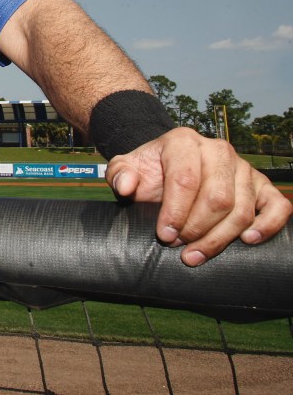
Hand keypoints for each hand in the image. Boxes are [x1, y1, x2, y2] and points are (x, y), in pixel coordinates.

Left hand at [106, 126, 292, 265]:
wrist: (169, 165)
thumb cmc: (149, 171)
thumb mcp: (126, 168)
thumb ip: (119, 174)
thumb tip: (127, 186)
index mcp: (184, 141)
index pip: (185, 179)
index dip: (176, 211)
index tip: (165, 235)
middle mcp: (218, 150)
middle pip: (217, 198)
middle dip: (196, 228)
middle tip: (179, 245)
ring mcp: (243, 167)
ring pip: (242, 208)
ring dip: (221, 238)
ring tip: (196, 254)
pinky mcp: (262, 185)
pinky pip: (278, 206)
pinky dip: (269, 225)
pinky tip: (248, 240)